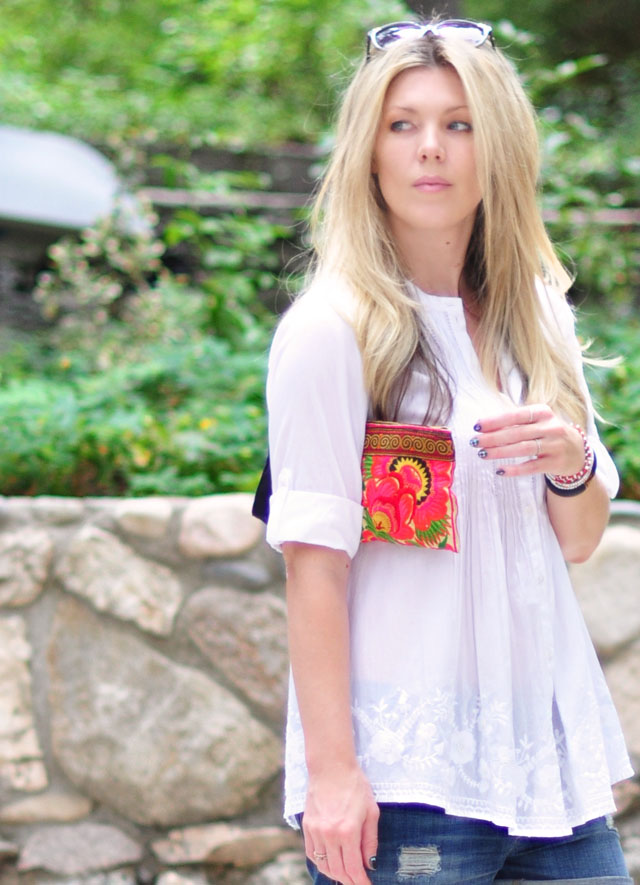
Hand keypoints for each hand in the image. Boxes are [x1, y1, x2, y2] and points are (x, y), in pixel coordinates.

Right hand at [302, 763, 378, 884]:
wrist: (331, 766)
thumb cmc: (355, 785)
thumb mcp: (371, 811)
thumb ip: (370, 840)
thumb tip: (370, 864)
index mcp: (348, 831)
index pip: (354, 868)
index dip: (361, 882)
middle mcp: (329, 834)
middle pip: (338, 871)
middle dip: (350, 881)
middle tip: (358, 882)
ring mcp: (315, 831)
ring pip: (324, 865)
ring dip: (336, 874)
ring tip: (346, 875)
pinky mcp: (307, 826)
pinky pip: (312, 854)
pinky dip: (321, 863)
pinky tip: (330, 863)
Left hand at [470, 404, 584, 477]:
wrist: (577, 452)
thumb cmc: (548, 433)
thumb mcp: (538, 420)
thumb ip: (516, 418)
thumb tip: (487, 417)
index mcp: (543, 412)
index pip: (516, 415)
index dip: (495, 421)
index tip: (476, 426)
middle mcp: (550, 427)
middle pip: (517, 433)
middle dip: (493, 438)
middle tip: (474, 442)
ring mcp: (554, 445)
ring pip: (523, 449)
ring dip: (500, 452)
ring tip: (482, 454)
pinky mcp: (555, 463)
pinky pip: (531, 467)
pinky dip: (514, 469)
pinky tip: (499, 470)